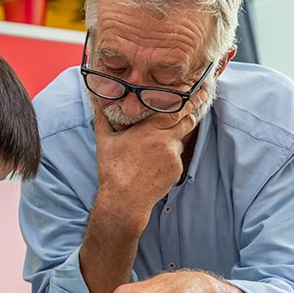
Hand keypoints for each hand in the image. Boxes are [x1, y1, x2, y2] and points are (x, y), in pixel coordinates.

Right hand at [92, 99, 198, 215]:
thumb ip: (102, 119)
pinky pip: (177, 157)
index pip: (176, 110)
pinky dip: (169, 155)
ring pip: (180, 140)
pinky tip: (154, 162)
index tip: (198, 91)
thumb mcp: (104, 142)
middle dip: (192, 112)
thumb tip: (95, 103)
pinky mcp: (177, 170)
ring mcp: (173, 157)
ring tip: (156, 146)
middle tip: (197, 102)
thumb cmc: (113, 170)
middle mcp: (165, 142)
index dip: (189, 99)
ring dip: (174, 137)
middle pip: (187, 122)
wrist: (124, 200)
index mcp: (149, 131)